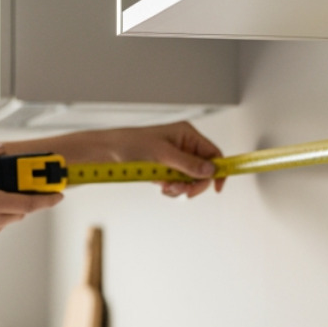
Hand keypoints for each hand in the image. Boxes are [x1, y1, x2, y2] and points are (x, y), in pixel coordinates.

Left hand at [68, 122, 225, 197]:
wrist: (108, 152)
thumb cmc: (131, 144)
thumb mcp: (162, 155)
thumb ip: (187, 164)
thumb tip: (210, 171)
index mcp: (187, 135)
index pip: (213, 153)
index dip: (218, 170)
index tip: (217, 188)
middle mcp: (184, 146)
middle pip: (204, 170)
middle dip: (195, 183)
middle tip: (184, 192)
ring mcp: (175, 159)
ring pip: (191, 180)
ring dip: (182, 188)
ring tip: (166, 188)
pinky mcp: (166, 170)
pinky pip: (178, 184)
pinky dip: (172, 190)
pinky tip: (161, 187)